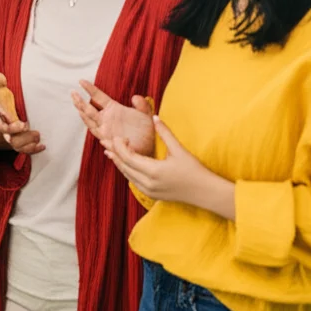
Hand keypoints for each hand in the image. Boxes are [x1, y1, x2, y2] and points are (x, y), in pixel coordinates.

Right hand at [0, 90, 42, 154]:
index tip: (23, 124)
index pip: (1, 126)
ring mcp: (8, 134)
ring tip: (38, 137)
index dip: (12, 128)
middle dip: (23, 137)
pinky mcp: (16, 137)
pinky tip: (41, 146)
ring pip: (16, 145)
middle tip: (35, 132)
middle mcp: (1, 127)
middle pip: (10, 139)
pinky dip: (32, 149)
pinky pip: (22, 148)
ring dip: (28, 144)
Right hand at [71, 80, 154, 155]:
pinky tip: (85, 119)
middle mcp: (106, 119)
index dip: (90, 89)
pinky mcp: (108, 140)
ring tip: (76, 104)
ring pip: (90, 120)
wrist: (148, 147)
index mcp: (114, 109)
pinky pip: (98, 132)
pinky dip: (92, 126)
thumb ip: (142, 105)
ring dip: (83, 113)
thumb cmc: (146, 131)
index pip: (98, 97)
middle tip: (73, 93)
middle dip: (80, 101)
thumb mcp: (146, 115)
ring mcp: (106, 129)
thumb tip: (135, 97)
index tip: (81, 81)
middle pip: (89, 109)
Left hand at [106, 116, 233, 218]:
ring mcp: (148, 191)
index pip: (128, 157)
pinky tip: (124, 163)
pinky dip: (127, 170)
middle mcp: (148, 183)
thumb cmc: (194, 170)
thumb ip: (165, 133)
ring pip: (127, 174)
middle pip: (124, 166)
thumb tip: (155, 116)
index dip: (120, 146)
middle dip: (114, 153)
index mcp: (153, 171)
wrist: (205, 193)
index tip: (118, 136)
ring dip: (118, 162)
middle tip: (104, 141)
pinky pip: (133, 181)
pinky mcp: (151, 194)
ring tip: (109, 151)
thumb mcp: (179, 150)